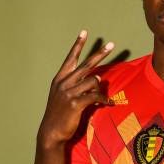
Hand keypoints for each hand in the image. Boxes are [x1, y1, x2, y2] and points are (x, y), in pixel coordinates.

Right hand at [37, 30, 113, 148]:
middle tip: (111, 44)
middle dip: (100, 53)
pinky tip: (108, 103)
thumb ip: (76, 86)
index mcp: (60, 79)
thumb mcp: (63, 96)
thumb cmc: (59, 115)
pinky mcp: (76, 103)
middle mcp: (63, 83)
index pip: (70, 58)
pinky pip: (96, 96)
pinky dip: (104, 99)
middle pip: (86, 64)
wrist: (51, 132)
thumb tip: (96, 79)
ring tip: (102, 96)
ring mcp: (69, 92)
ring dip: (100, 88)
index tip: (84, 31)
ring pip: (93, 81)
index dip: (78, 44)